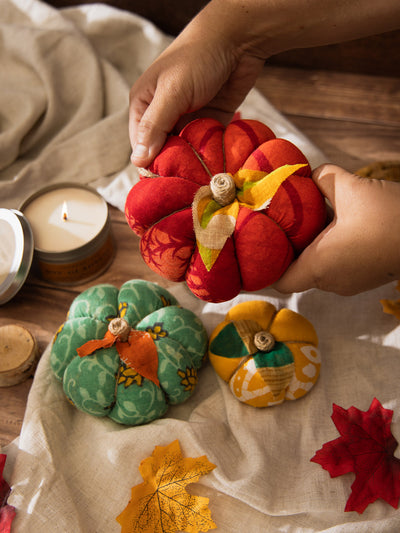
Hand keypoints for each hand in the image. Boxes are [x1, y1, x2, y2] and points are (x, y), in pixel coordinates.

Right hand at [129, 3, 263, 167]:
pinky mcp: (211, 123)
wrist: (238, 39)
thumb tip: (138, 161)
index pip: (140, 146)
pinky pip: (206, 147)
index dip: (150, 165)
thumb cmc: (198, 57)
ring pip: (186, 152)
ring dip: (193, 163)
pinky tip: (216, 168)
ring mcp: (188, 120)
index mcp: (144, 105)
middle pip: (163, 151)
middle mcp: (164, 115)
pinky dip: (210, 156)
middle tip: (186, 184)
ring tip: (202, 179)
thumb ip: (155, 126)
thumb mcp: (172, 92)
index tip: (164, 182)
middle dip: (173, 166)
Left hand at [274, 164, 399, 295]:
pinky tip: (336, 227)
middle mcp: (331, 282)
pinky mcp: (365, 278)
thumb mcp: (351, 188)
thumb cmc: (391, 216)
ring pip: (318, 269)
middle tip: (280, 226)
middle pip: (297, 271)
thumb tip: (308, 175)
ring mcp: (350, 283)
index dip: (263, 268)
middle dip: (289, 249)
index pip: (278, 281)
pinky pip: (337, 268)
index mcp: (319, 266)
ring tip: (309, 222)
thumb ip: (322, 178)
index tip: (257, 250)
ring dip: (312, 248)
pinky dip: (330, 251)